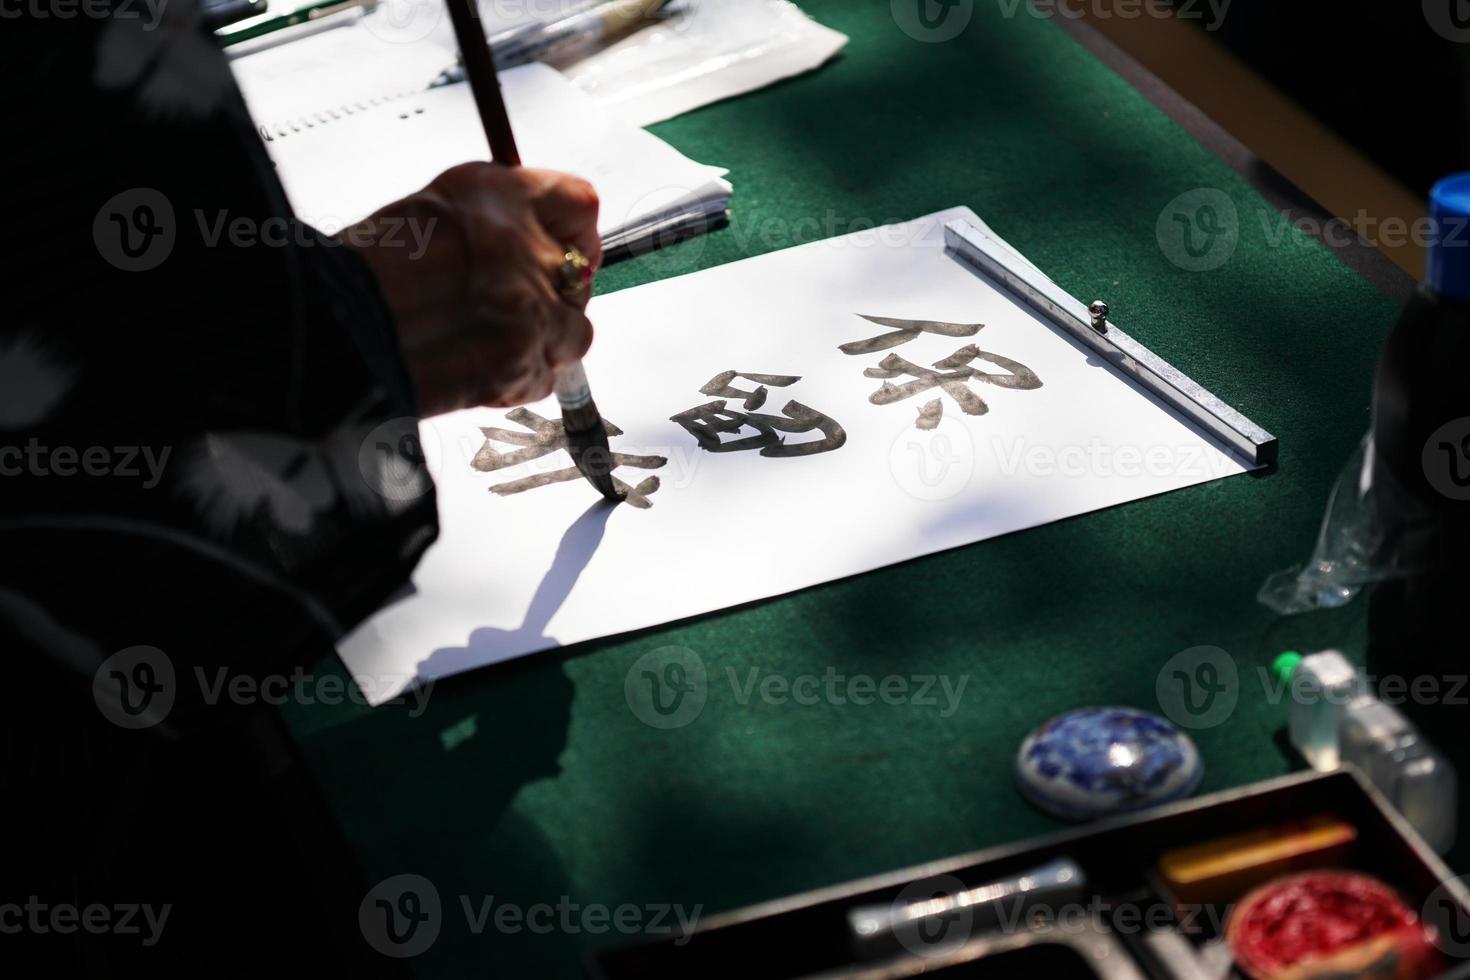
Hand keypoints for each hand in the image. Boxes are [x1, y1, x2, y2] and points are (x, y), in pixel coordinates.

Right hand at [339, 163, 601, 416]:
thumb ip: (489, 223)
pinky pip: (547, 376)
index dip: (575, 233)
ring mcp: (526, 307)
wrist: (325, 335)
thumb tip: (532, 241)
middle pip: (579, 273)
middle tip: (513, 306)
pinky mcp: (519, 362)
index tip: (569, 249)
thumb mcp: (425, 214)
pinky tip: (476, 366)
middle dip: (553, 293)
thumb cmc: (357, 278)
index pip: (577, 204)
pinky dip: (519, 378)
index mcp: (491, 195)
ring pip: (573, 329)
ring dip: (541, 340)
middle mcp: (518, 244)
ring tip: (488, 342)